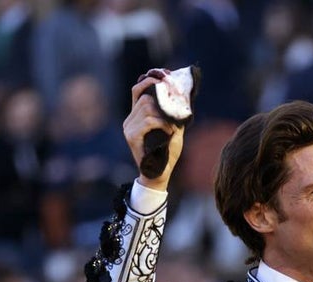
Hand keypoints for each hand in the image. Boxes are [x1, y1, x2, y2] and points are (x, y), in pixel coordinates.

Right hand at [123, 69, 185, 190]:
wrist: (160, 174)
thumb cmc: (167, 152)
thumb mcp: (173, 127)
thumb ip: (173, 112)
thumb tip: (183, 94)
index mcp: (137, 115)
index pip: (138, 89)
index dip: (149, 80)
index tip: (165, 76)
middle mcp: (130, 119)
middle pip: (144, 96)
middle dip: (161, 97)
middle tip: (176, 105)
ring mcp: (129, 127)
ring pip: (146, 107)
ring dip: (164, 115)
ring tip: (172, 127)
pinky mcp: (131, 136)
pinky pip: (148, 121)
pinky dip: (162, 124)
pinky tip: (169, 133)